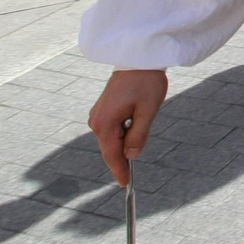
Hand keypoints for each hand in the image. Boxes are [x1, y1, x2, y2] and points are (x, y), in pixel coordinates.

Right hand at [87, 69, 168, 186]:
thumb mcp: (147, 112)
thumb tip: (131, 156)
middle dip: (123, 158)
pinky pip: (113, 129)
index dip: (120, 171)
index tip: (125, 185)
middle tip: (133, 171)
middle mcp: (96, 121)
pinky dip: (122, 134)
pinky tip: (136, 123)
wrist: (138, 58)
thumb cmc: (145, 83)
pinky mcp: (103, 109)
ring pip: (113, 138)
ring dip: (125, 142)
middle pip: (111, 148)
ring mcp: (98, 115)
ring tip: (142, 124)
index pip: (112, 155)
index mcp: (104, 123)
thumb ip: (138, 136)